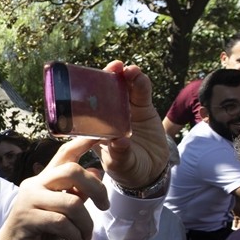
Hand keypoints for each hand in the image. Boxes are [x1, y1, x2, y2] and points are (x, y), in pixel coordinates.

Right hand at [0, 137, 107, 239]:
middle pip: (72, 171)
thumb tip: (97, 173)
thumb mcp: (62, 211)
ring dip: (86, 224)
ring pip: (72, 203)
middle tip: (104, 206)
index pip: (64, 153)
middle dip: (96, 189)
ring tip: (85, 236)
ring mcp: (30, 200)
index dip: (83, 142)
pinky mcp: (28, 219)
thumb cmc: (39, 231)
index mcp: (44, 178)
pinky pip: (62, 223)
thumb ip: (77, 192)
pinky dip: (75, 235)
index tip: (100, 135)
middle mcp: (35, 184)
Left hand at [97, 62, 169, 188]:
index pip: (88, 106)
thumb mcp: (120, 164)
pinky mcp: (142, 106)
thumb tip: (119, 141)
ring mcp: (125, 108)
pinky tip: (138, 75)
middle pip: (104, 91)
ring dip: (124, 76)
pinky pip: (141, 91)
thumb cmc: (128, 168)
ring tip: (127, 70)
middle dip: (106, 77)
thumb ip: (119, 154)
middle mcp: (108, 114)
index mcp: (95, 126)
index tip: (88, 82)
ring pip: (123, 87)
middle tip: (111, 68)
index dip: (88, 92)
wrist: (151, 170)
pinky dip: (140, 82)